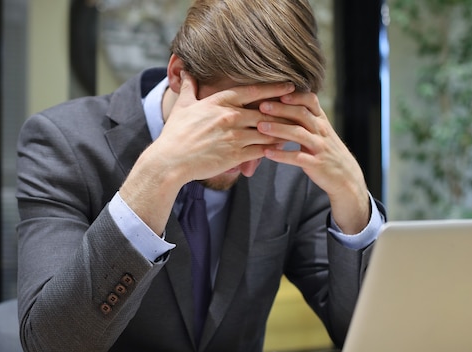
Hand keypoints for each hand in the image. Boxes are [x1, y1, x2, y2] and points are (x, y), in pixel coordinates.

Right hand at [152, 71, 295, 184]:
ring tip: (296, 128)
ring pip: (268, 130)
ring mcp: (235, 136)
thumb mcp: (182, 107)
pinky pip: (261, 150)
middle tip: (301, 107)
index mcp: (220, 102)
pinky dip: (273, 148)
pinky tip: (282, 147)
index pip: (253, 91)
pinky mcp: (236, 155)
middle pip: (266, 111)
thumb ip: (189, 88)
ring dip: (282, 130)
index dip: (274, 87)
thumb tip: (186, 71)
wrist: (170, 161)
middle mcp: (230, 116)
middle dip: (285, 109)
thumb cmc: (176, 134)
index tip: (290, 85)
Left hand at [258, 91, 369, 233]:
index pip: (310, 101)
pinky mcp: (316, 164)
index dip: (294, 95)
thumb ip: (306, 118)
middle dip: (280, 109)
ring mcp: (319, 147)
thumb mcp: (320, 132)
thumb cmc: (326, 151)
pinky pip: (297, 157)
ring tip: (260, 127)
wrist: (346, 176)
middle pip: (301, 114)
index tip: (275, 91)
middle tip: (261, 105)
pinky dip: (282, 155)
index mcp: (321, 121)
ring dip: (278, 129)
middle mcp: (321, 131)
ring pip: (298, 133)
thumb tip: (283, 102)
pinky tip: (267, 153)